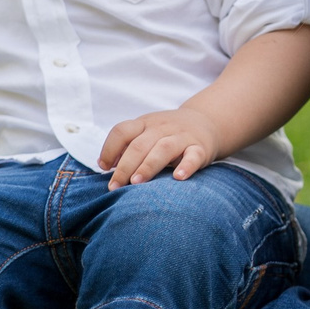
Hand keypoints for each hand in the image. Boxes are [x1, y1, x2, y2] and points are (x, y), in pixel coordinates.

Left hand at [98, 108, 224, 187]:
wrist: (206, 121)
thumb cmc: (168, 134)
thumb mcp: (147, 132)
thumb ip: (127, 146)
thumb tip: (105, 165)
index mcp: (145, 124)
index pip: (122, 131)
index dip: (109, 148)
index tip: (104, 167)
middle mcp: (162, 128)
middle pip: (139, 145)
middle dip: (125, 166)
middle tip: (115, 186)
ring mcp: (182, 137)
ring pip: (163, 148)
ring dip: (148, 166)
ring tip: (136, 183)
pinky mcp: (200, 148)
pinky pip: (193, 156)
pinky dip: (186, 166)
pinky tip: (178, 177)